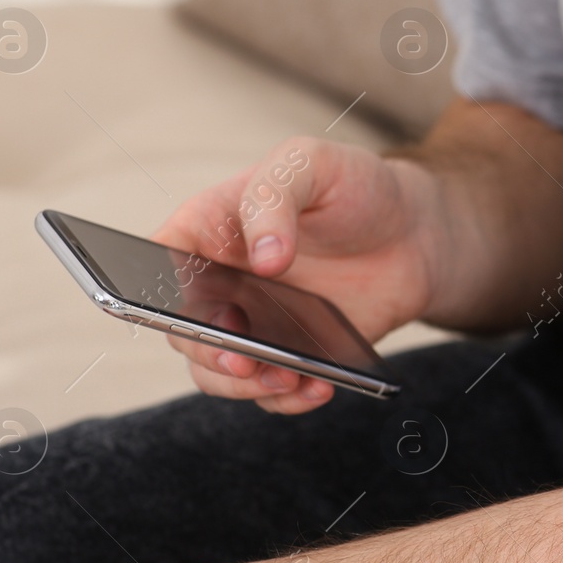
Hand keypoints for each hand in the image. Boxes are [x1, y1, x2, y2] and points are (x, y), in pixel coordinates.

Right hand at [152, 136, 441, 413]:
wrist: (414, 231)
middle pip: (182, 332)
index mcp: (203, 231)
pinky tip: (318, 388)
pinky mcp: (290, 356)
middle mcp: (217, 285)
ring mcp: (252, 325)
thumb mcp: (309, 163)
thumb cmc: (351, 186)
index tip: (187, 309)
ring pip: (218, 374)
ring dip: (243, 386)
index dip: (152, 295)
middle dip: (207, 351)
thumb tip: (266, 258)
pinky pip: (271, 393)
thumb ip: (275, 194)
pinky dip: (288, 399)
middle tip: (244, 357)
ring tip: (287, 380)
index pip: (149, 267)